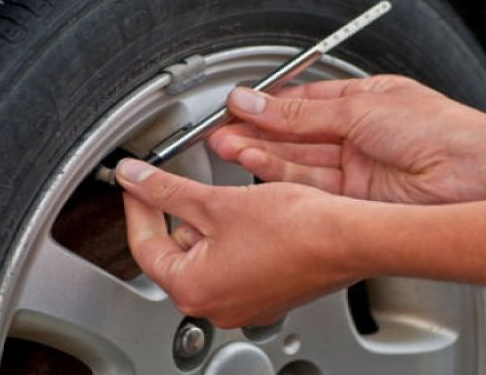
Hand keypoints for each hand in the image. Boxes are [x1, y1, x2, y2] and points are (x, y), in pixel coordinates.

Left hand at [116, 159, 363, 327]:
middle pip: (176, 254)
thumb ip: (166, 190)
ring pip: (208, 257)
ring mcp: (244, 304)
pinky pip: (235, 264)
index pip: (145, 246)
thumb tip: (135, 179)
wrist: (350, 240)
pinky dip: (234, 238)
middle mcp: (216, 306)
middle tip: (180, 183)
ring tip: (225, 196)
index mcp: (194, 289)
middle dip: (177, 216)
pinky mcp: (267, 294)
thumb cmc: (296, 229)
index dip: (138, 207)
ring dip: (208, 225)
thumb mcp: (218, 202)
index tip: (137, 184)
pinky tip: (250, 216)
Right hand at [209, 75, 485, 203]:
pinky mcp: (353, 201)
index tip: (237, 106)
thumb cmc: (437, 131)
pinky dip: (279, 174)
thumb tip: (258, 103)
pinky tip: (255, 163)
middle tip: (221, 130)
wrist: (472, 175)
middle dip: (256, 132)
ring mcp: (355, 170)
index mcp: (364, 102)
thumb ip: (300, 114)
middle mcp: (357, 136)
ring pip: (297, 162)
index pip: (304, 102)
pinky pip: (307, 185)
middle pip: (296, 134)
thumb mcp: (358, 108)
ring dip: (260, 154)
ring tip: (227, 146)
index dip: (268, 105)